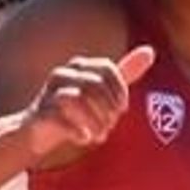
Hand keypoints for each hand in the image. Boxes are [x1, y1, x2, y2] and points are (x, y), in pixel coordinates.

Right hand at [20, 44, 153, 160]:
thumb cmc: (79, 109)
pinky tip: (85, 139)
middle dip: (109, 109)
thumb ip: (125, 72)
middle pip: (95, 84)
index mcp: (79, 67)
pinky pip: (60, 118)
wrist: (40, 130)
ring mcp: (48, 93)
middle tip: (110, 125)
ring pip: (77, 99)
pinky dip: (78, 131)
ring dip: (96, 122)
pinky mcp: (40, 113)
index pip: (107, 68)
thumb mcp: (104, 89)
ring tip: (100, 135)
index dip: (120, 90)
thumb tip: (150, 51)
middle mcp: (62, 74)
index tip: (122, 109)